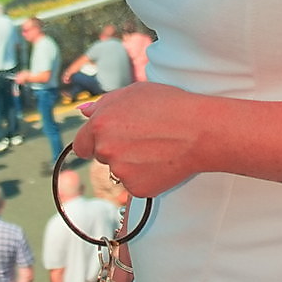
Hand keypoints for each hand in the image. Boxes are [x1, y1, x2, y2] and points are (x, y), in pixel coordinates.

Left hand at [70, 83, 204, 196]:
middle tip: (144, 139)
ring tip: (157, 148)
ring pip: (119, 171)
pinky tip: (162, 162)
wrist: (200, 131)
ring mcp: (120, 171)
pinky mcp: (136, 188)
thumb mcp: (135, 92)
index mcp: (100, 124)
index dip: (94, 142)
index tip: (107, 142)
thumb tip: (84, 112)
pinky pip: (135, 185)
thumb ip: (104, 103)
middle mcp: (105, 149)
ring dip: (132, 164)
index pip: (81, 144)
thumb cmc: (171, 106)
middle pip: (101, 157)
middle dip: (117, 150)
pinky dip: (146, 177)